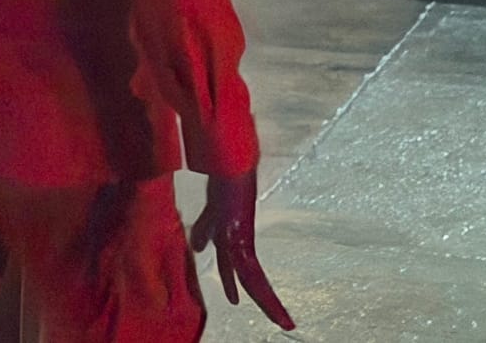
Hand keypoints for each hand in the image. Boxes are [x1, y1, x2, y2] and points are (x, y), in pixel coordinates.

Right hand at [189, 169, 294, 330]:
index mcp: (238, 241)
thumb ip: (205, 230)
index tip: (255, 307)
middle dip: (268, 304)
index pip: (248, 274)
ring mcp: (241, 239)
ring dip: (267, 302)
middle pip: (255, 282)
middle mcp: (242, 243)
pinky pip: (246, 267)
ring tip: (282, 321)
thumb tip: (199, 249)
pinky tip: (247, 299)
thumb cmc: (224, 180)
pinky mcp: (239, 234)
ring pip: (255, 280)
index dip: (250, 291)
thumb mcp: (211, 213)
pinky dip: (249, 285)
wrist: (231, 161)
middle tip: (286, 324)